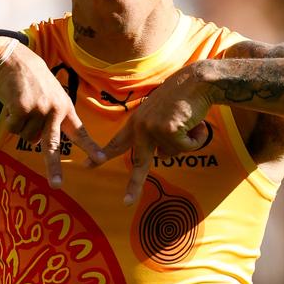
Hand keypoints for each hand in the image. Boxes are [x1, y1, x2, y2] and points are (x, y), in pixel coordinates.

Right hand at [0, 41, 105, 187]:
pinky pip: (13, 129)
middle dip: (53, 168)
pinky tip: (12, 102)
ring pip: (27, 137)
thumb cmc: (31, 79)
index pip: (80, 131)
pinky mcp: (22, 108)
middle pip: (52, 146)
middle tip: (57, 185)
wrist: (14, 60)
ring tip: (21, 105)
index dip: (90, 147)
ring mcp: (39, 109)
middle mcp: (54, 110)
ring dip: (20, 125)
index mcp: (65, 107)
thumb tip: (39, 143)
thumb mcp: (49, 95)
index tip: (101, 160)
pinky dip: (9, 120)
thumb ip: (50, 117)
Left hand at [93, 65, 212, 204]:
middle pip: (138, 163)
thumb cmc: (183, 97)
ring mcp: (153, 128)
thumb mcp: (163, 117)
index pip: (117, 142)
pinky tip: (195, 121)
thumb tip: (161, 157)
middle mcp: (141, 126)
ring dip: (187, 140)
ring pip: (173, 153)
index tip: (86, 166)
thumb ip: (157, 136)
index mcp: (137, 122)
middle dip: (134, 185)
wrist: (197, 81)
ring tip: (189, 120)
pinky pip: (187, 147)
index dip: (102, 155)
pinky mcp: (168, 130)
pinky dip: (196, 138)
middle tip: (127, 202)